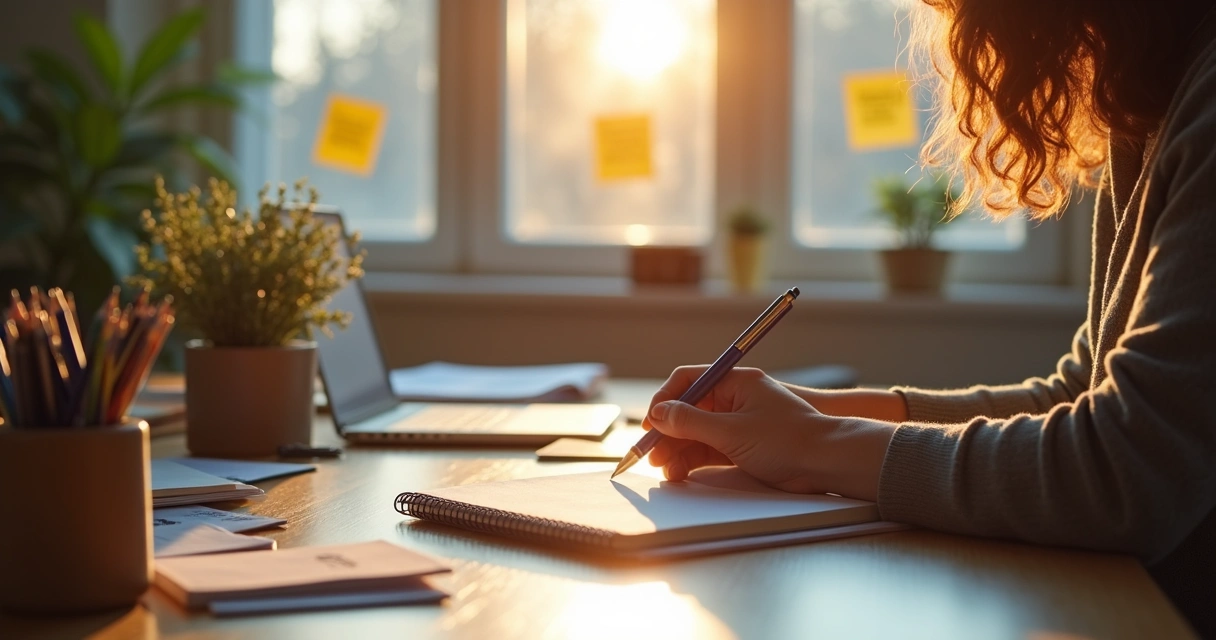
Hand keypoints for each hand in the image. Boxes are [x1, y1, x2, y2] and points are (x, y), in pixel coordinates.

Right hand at [644, 366, 895, 499]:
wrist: (827, 462)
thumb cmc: (788, 440)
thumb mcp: (732, 431)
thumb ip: (691, 422)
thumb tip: (659, 414)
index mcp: (735, 382)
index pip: (689, 380)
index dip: (666, 400)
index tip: (651, 423)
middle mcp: (735, 398)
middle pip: (690, 409)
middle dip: (668, 432)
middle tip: (651, 454)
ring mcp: (739, 422)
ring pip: (697, 432)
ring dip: (678, 449)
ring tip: (666, 470)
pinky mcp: (743, 445)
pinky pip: (710, 449)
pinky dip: (694, 460)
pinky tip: (681, 472)